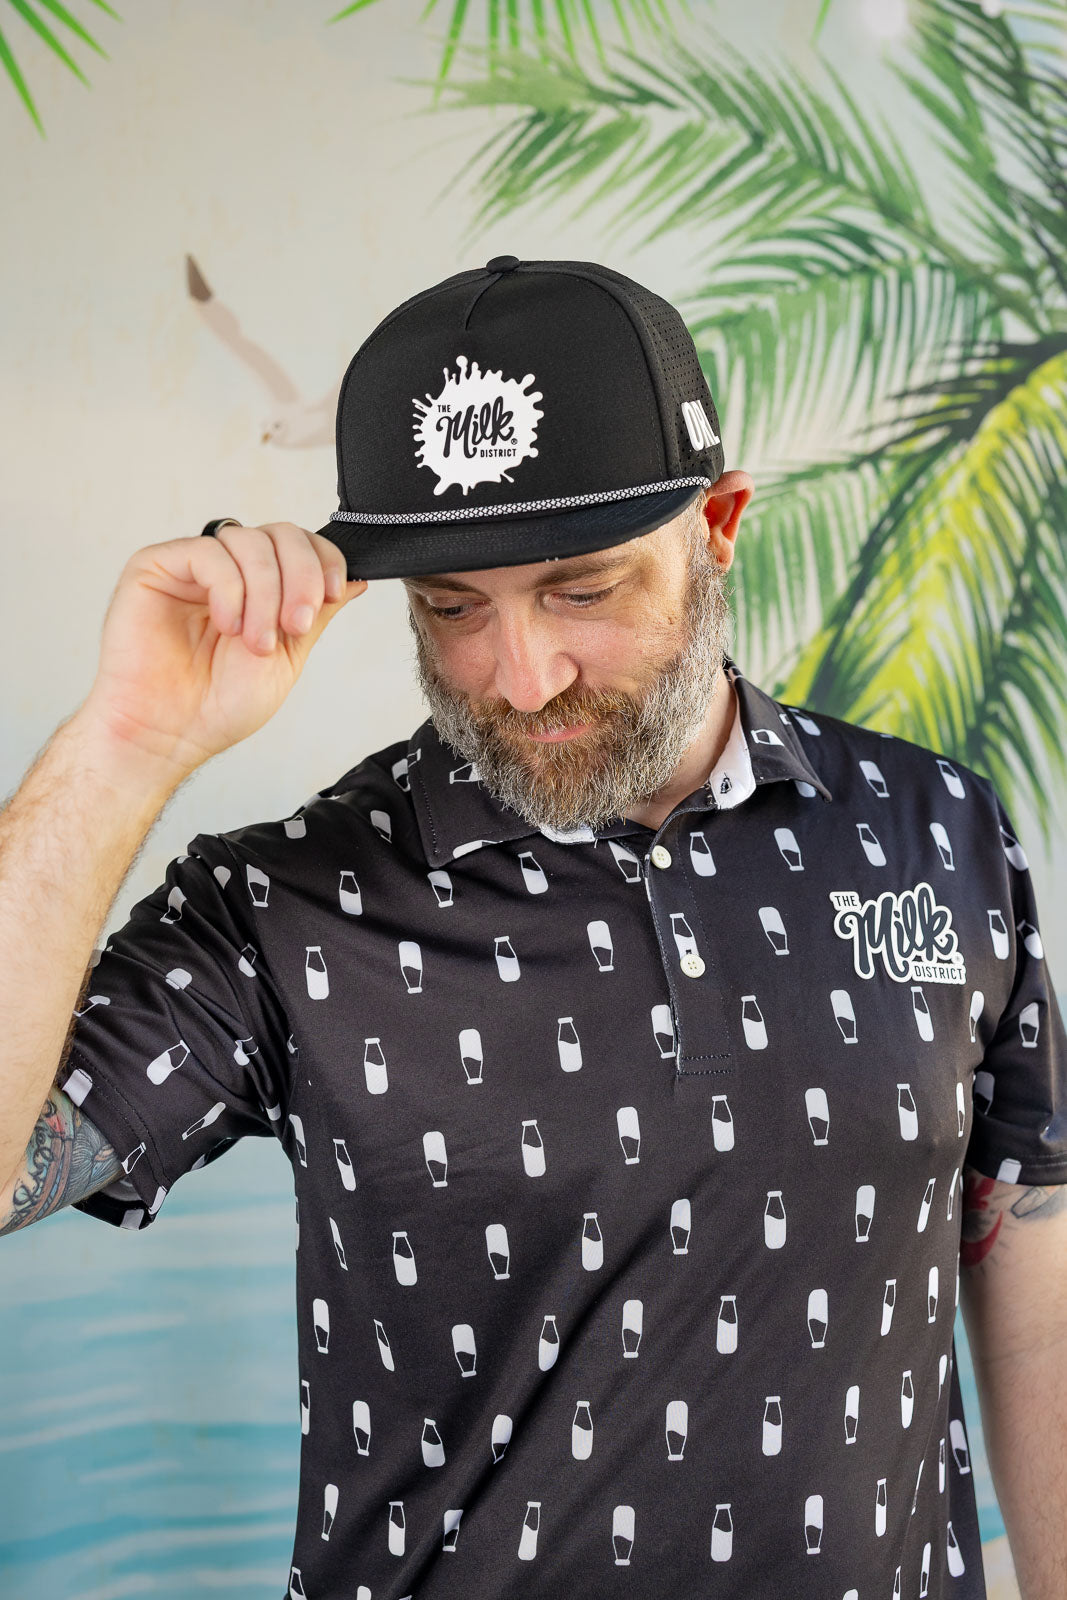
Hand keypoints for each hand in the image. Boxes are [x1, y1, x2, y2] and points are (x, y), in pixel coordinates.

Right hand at [77, 522, 367, 780]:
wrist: (170, 735)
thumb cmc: (219, 705)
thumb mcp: (288, 657)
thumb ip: (315, 614)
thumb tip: (355, 580)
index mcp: (260, 587)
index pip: (301, 545)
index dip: (324, 561)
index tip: (334, 594)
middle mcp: (228, 570)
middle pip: (280, 534)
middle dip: (301, 577)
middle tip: (294, 624)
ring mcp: (192, 566)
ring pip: (247, 541)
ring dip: (264, 593)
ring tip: (256, 641)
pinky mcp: (156, 566)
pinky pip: (207, 553)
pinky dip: (229, 589)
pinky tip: (227, 625)